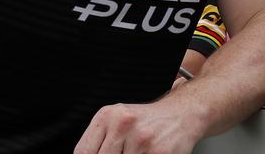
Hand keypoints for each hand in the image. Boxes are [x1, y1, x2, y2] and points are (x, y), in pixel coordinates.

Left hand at [75, 100, 204, 153]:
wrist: (182, 114)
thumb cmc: (148, 121)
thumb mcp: (118, 122)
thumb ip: (100, 143)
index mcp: (107, 116)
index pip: (83, 152)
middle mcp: (123, 125)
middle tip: (124, 153)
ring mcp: (141, 140)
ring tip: (139, 152)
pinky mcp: (158, 152)